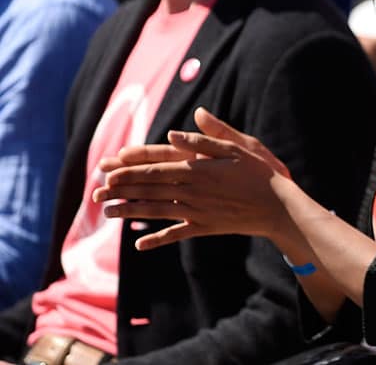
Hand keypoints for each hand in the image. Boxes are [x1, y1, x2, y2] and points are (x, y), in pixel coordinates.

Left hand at [94, 108, 294, 249]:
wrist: (279, 206)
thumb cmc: (260, 172)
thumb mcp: (238, 147)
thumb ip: (206, 138)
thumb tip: (173, 131)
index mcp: (198, 169)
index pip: (157, 168)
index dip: (131, 170)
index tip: (108, 171)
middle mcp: (193, 191)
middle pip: (151, 189)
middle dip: (122, 191)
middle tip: (96, 194)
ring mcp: (198, 212)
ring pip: (157, 211)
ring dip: (131, 212)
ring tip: (108, 213)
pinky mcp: (206, 227)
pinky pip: (177, 233)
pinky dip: (158, 239)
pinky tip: (139, 245)